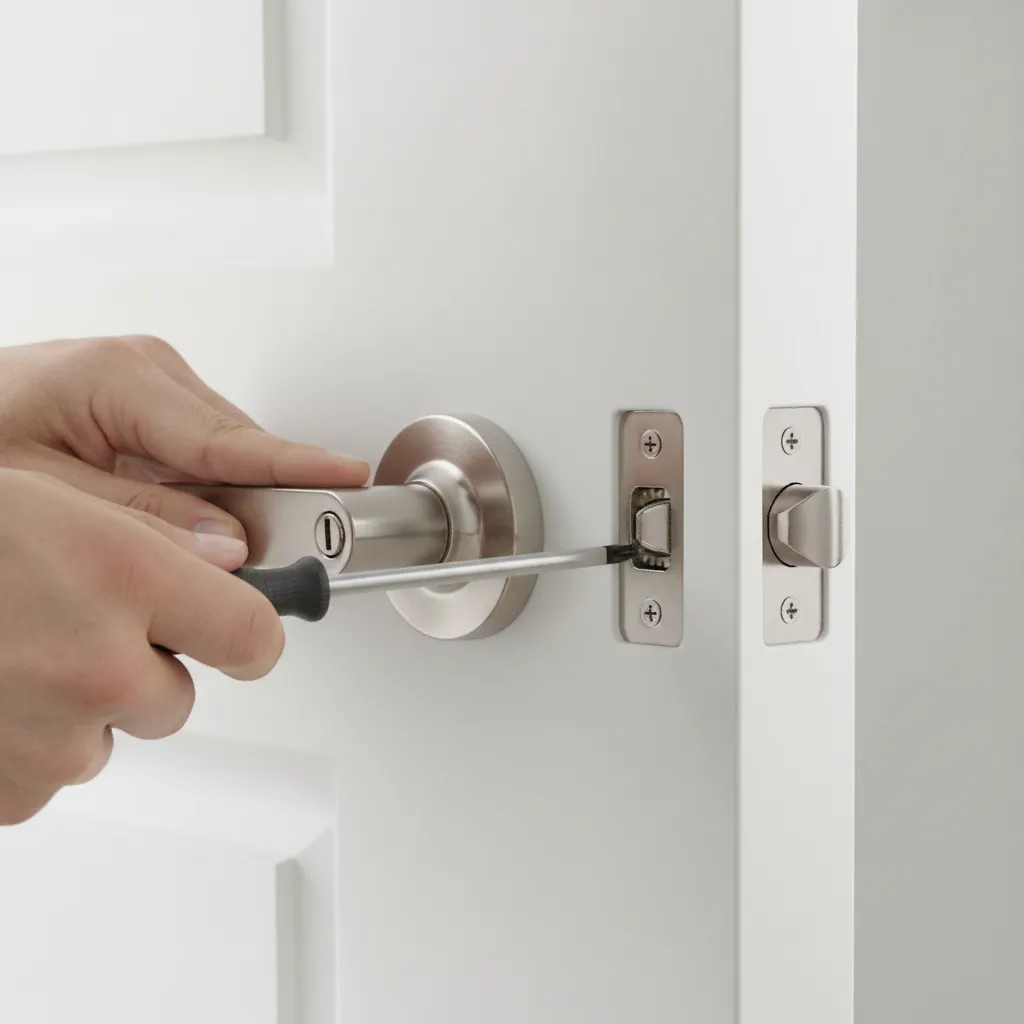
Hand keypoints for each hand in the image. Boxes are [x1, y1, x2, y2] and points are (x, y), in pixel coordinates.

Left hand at [0, 335, 369, 541]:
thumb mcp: (40, 494)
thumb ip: (139, 520)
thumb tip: (225, 546)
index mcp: (119, 378)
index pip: (230, 440)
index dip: (297, 468)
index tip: (347, 480)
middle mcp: (148, 374)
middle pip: (241, 453)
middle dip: (264, 511)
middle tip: (269, 572)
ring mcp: (155, 389)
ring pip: (230, 459)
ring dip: (232, 509)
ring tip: (208, 558)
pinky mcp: (155, 410)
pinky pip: (208, 458)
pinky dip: (209, 499)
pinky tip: (188, 530)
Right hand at [0, 469, 287, 824]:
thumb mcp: (55, 498)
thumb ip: (154, 537)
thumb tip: (229, 561)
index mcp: (125, 577)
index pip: (254, 637)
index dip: (248, 634)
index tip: (240, 630)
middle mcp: (99, 664)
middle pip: (177, 700)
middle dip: (143, 670)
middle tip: (76, 626)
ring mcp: (51, 738)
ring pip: (109, 740)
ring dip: (80, 709)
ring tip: (13, 652)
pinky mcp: (6, 790)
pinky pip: (48, 776)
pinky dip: (28, 746)